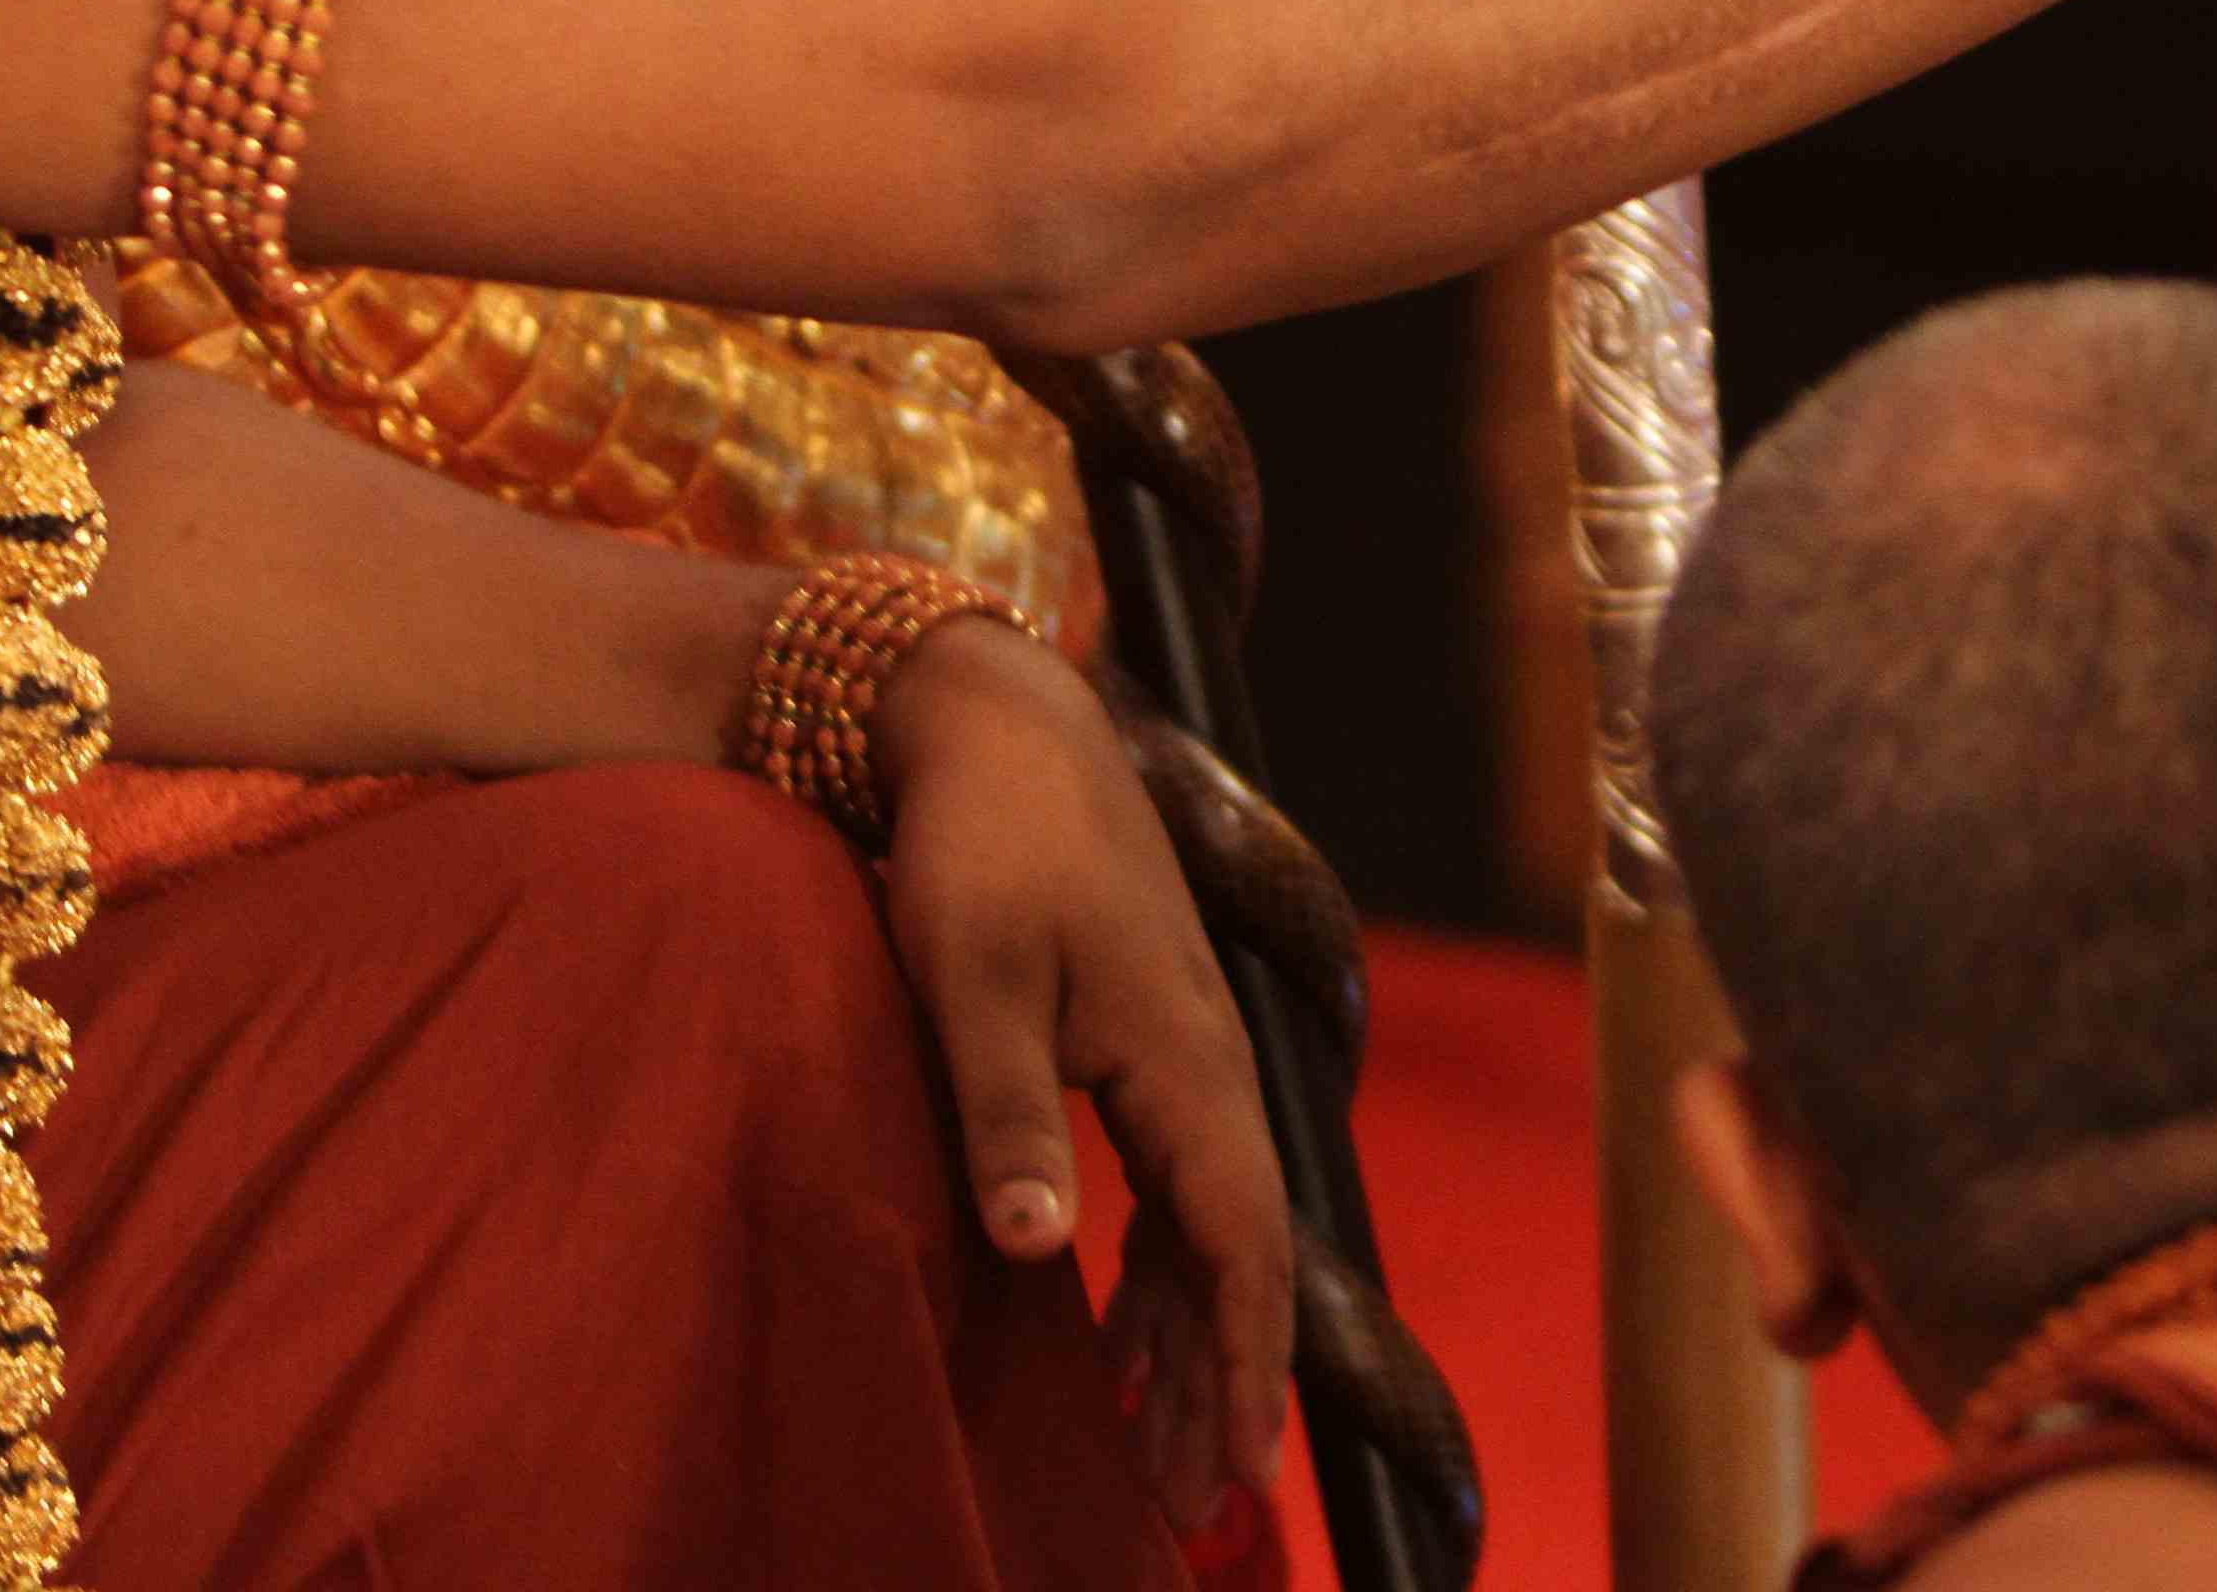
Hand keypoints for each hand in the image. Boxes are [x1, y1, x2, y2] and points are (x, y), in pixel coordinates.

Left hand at [871, 621, 1292, 1534]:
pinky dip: (1157, 1263)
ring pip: (1207, 1220)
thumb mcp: (972, 980)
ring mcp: (1180, 1048)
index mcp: (1185, 1062)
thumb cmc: (980, 843)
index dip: (1244, 1360)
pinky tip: (1116, 1322)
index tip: (1238, 1465)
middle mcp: (1206, 1064)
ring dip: (1186, 1330)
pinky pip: (1172, 1178)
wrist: (994, 718)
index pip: (1244, 1244)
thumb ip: (1005, 1113)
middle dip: (1221, 1377)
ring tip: (1159, 1445)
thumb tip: (1035, 1249)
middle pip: (1238, 1251)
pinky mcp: (1141, 1030)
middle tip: (1193, 1498)